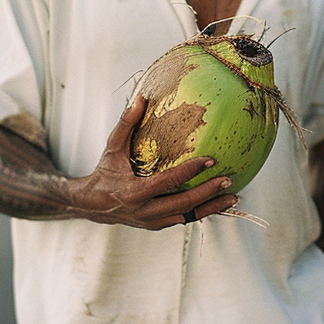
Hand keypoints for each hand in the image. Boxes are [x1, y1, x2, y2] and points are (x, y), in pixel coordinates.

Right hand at [68, 95, 239, 228]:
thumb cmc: (105, 172)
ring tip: (232, 196)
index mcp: (134, 192)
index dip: (190, 171)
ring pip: (186, 217)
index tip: (210, 159)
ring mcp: (151, 222)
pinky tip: (219, 204)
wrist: (90, 205)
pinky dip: (201, 213)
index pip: (168, 182)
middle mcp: (145, 211)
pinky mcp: (157, 226)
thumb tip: (141, 97)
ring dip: (210, 207)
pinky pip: (183, 220)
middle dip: (207, 193)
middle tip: (228, 179)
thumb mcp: (113, 147)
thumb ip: (126, 123)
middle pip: (182, 205)